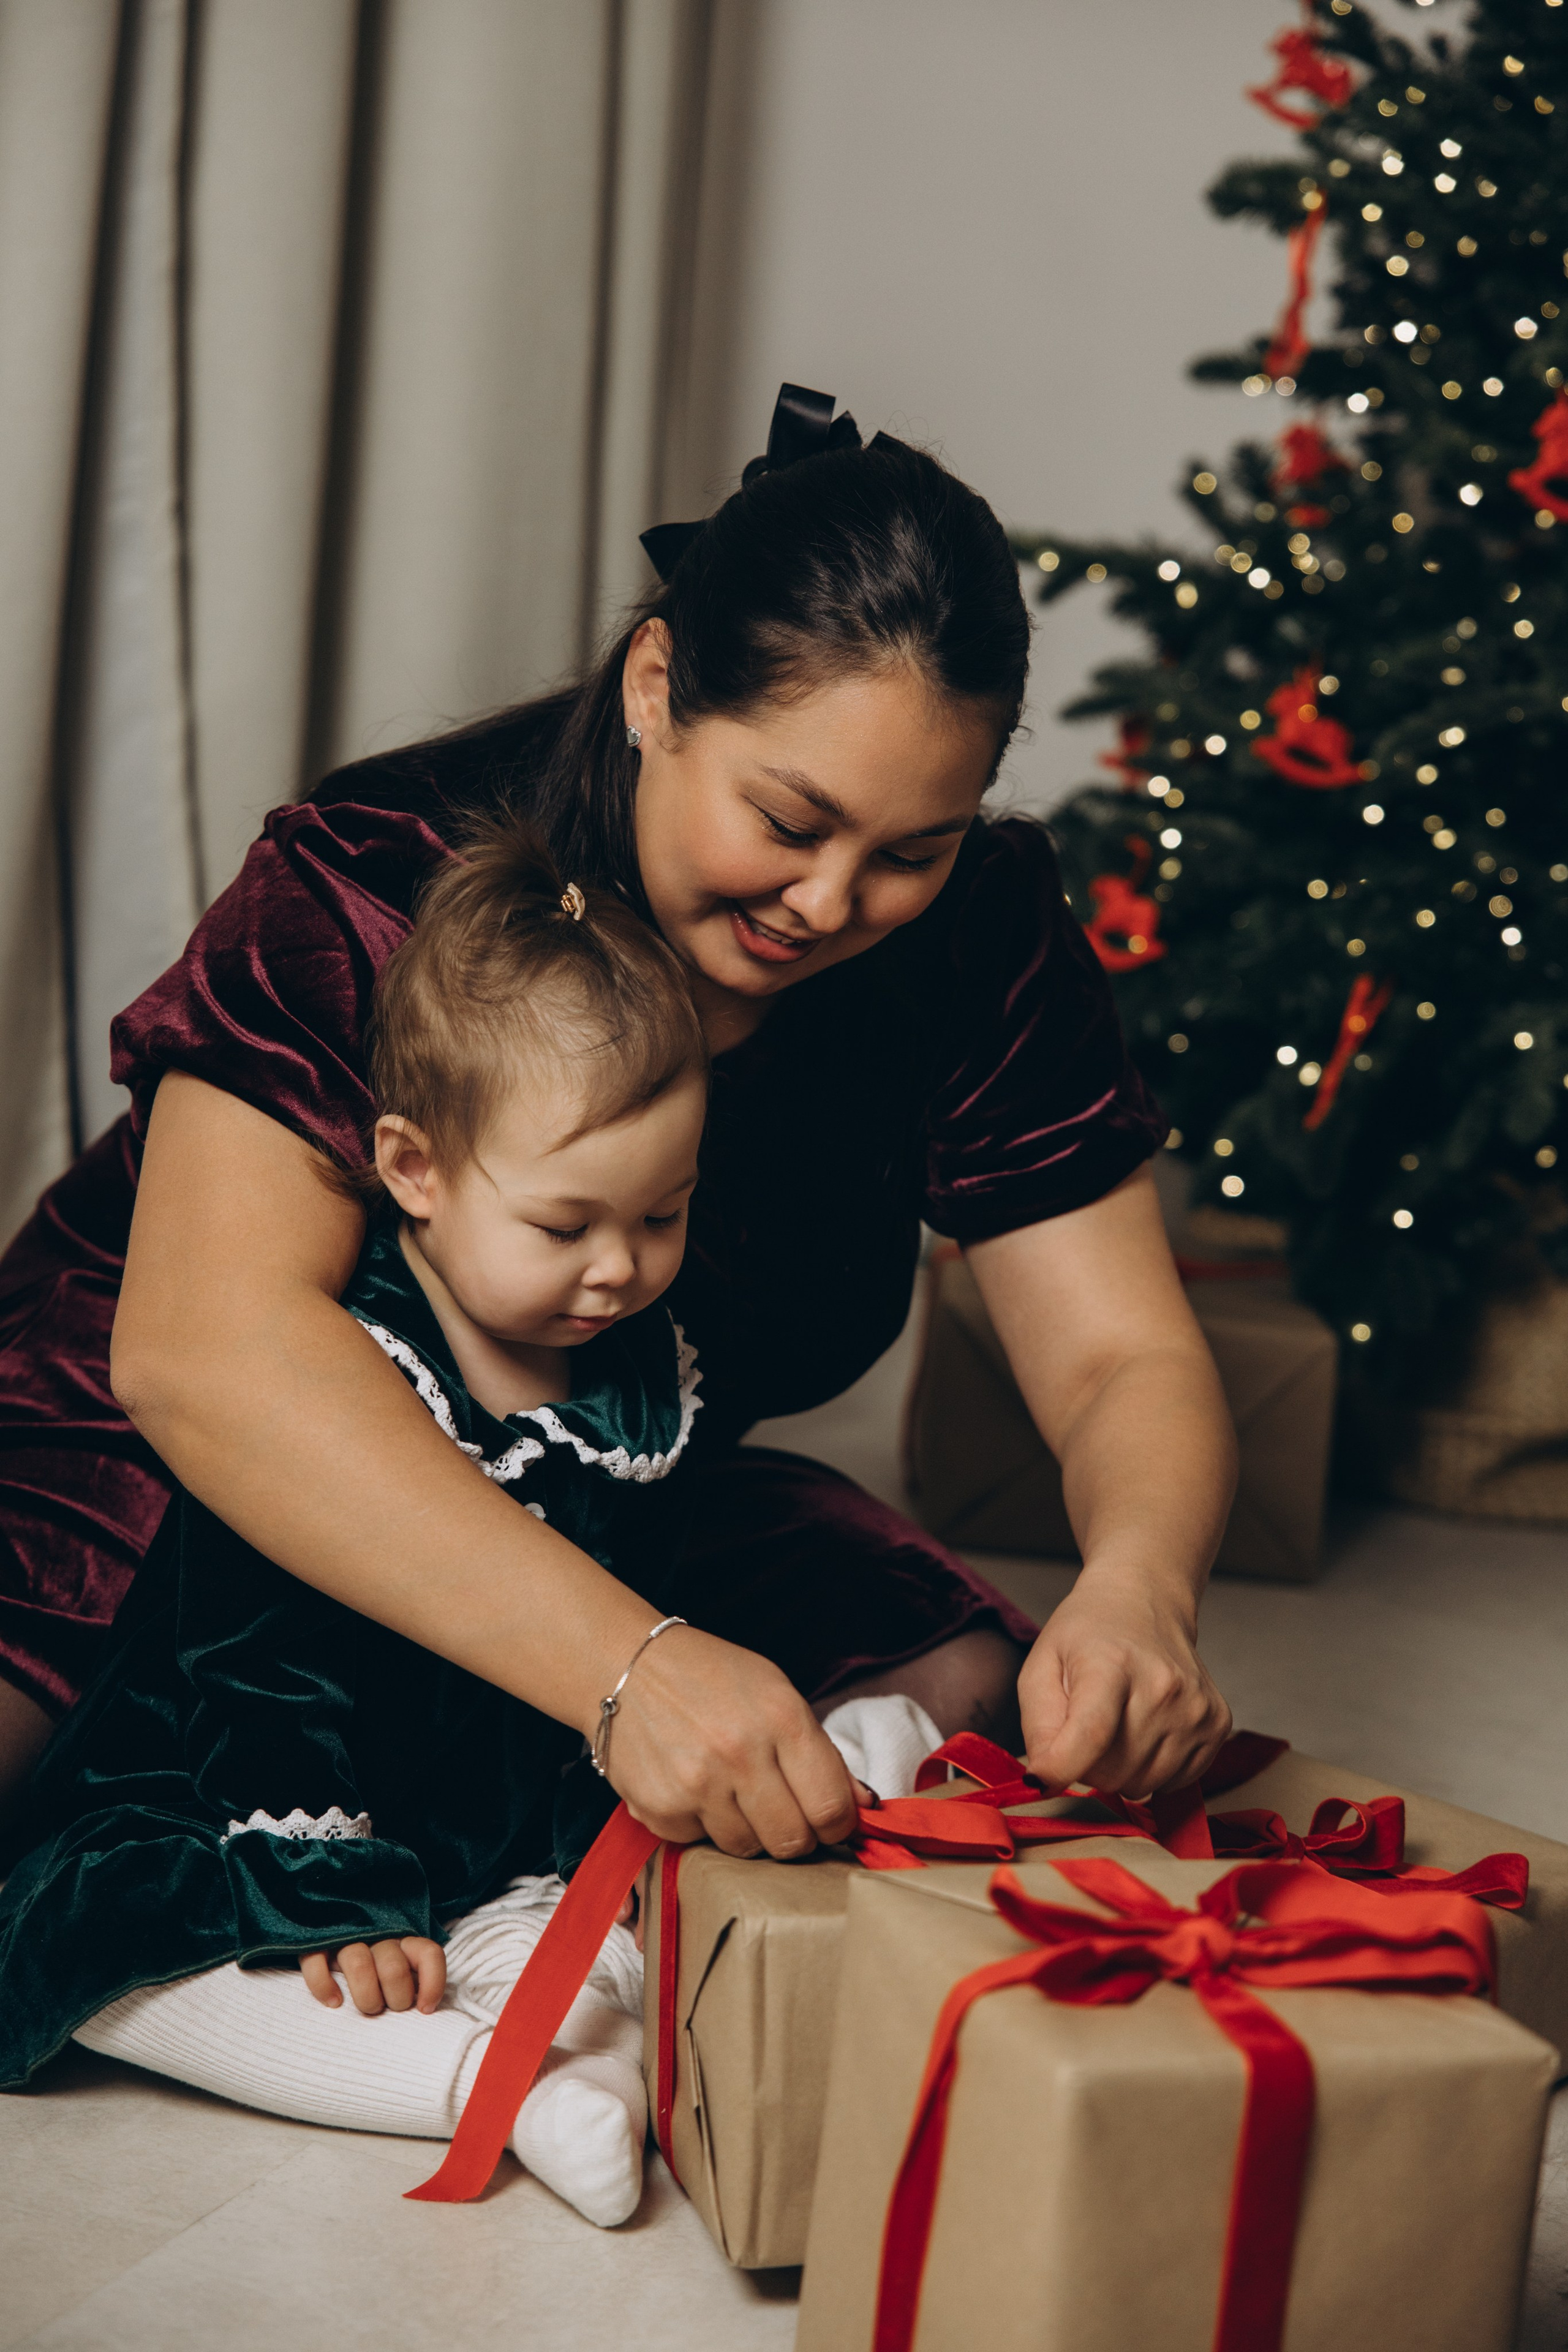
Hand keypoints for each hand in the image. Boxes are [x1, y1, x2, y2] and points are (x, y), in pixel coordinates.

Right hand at [299, 1936, 446, 2014]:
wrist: (336, 1933)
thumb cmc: (377, 1967)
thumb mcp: (403, 1969)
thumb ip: (415, 1983)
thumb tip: (426, 2009)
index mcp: (404, 1941)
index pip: (429, 1954)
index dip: (432, 1983)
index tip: (425, 2009)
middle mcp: (378, 1937)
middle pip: (393, 1967)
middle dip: (396, 1998)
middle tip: (389, 2008)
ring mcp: (346, 1938)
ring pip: (359, 1965)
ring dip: (366, 1997)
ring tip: (368, 2010)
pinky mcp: (317, 1944)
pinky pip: (317, 1963)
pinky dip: (324, 1986)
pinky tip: (334, 2002)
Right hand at [599, 1623, 859, 1860]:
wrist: (627, 1666)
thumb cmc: (712, 1677)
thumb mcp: (777, 1693)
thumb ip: (821, 1753)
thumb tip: (863, 1807)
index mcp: (781, 1719)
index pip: (831, 1807)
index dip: (839, 1824)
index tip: (830, 1820)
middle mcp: (740, 1754)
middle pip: (792, 1841)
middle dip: (795, 1835)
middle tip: (782, 1812)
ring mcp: (696, 1785)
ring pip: (747, 1850)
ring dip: (748, 1831)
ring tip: (732, 1792)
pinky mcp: (660, 1809)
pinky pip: (700, 1843)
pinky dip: (703, 1825)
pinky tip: (693, 1787)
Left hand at [1018, 1566, 1230, 1796]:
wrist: (1148, 1601)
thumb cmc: (1088, 1634)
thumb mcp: (1042, 1666)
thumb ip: (1038, 1726)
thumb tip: (1045, 1779)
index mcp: (1112, 1664)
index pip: (1092, 1735)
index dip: (1060, 1768)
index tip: (1042, 1777)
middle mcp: (1163, 1687)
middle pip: (1112, 1772)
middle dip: (1088, 1765)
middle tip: (1086, 1728)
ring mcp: (1196, 1708)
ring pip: (1141, 1786)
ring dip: (1120, 1769)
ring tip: (1117, 1724)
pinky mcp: (1218, 1724)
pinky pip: (1173, 1783)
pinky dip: (1151, 1769)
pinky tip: (1145, 1730)